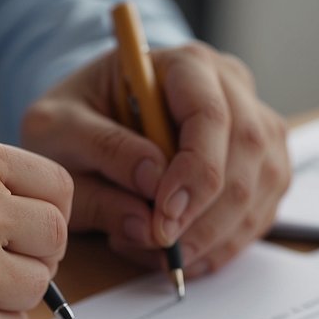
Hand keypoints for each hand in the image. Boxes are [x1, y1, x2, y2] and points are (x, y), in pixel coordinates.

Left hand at [21, 41, 290, 277]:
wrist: (88, 127)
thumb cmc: (75, 120)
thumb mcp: (59, 129)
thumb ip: (102, 156)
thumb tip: (149, 203)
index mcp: (186, 64)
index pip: (210, 115)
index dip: (194, 172)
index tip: (162, 217)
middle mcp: (231, 88)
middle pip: (246, 153)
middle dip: (204, 214)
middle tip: (159, 244)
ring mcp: (254, 128)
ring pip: (257, 190)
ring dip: (212, 236)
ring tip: (154, 249)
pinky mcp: (259, 168)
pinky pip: (258, 215)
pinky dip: (221, 246)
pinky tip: (178, 253)